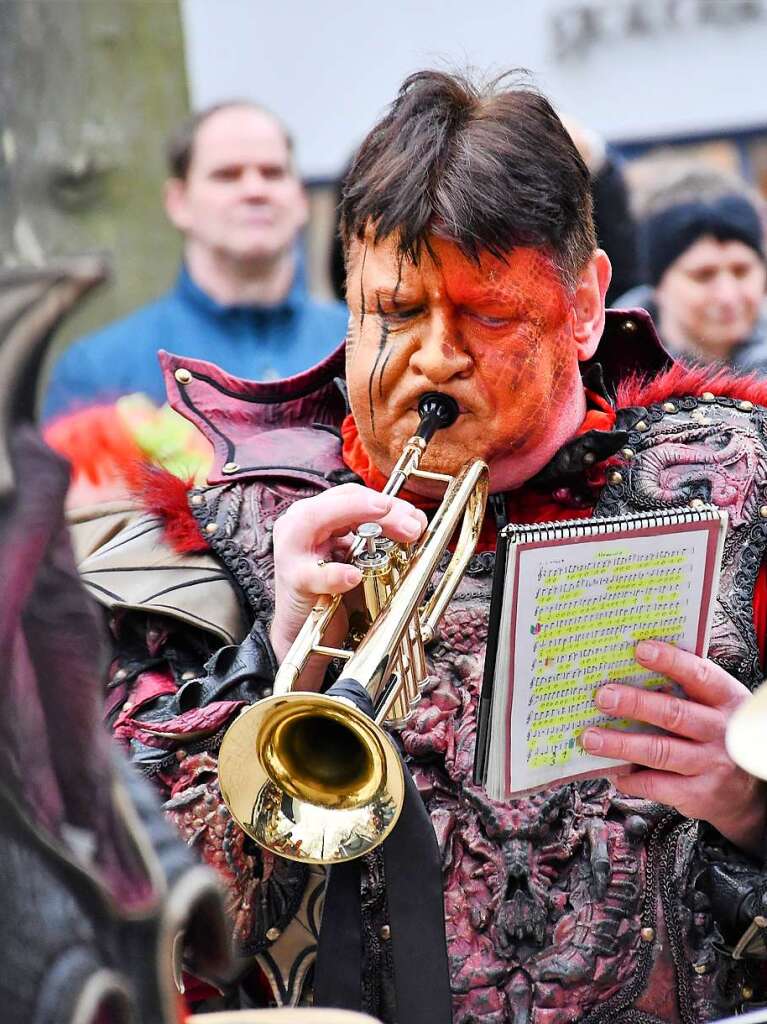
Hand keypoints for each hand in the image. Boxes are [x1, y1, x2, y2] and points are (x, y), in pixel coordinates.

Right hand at [270, 483, 426, 687]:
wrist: (302, 630)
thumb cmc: (330, 590)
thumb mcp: (355, 556)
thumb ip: (380, 536)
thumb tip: (415, 522)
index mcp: (316, 515)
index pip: (354, 495)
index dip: (388, 502)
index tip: (416, 518)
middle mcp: (299, 525)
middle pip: (341, 500)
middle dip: (381, 509)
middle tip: (412, 527)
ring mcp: (292, 552)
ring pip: (314, 519)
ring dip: (355, 515)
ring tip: (384, 522)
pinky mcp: (294, 582)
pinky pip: (313, 575)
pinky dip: (334, 574)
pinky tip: (354, 575)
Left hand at [580, 640, 765, 853]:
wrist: (747, 791)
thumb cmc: (717, 735)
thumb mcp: (714, 707)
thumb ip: (685, 690)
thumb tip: (630, 669)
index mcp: (725, 700)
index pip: (700, 675)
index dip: (671, 661)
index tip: (640, 650)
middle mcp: (721, 731)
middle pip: (674, 714)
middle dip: (635, 704)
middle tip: (603, 697)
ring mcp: (710, 764)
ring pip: (660, 751)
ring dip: (621, 744)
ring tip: (592, 738)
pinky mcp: (698, 794)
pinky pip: (657, 785)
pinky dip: (630, 778)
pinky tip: (613, 771)